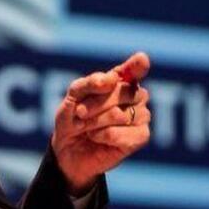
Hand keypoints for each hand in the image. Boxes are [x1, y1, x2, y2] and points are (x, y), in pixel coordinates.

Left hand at [51, 52, 151, 193]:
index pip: (134, 69)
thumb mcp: (72, 97)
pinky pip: (125, 134)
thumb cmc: (72, 118)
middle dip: (94, 105)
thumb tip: (113, 79)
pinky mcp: (141, 136)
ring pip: (121, 115)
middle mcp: (135, 95)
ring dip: (96, 122)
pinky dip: (104, 136)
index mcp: (121, 80)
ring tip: (87, 127)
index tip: (141, 59)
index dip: (137, 65)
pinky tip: (98, 137)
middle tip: (79, 113)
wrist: (67, 149)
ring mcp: (141, 115)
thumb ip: (89, 83)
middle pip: (121, 92)